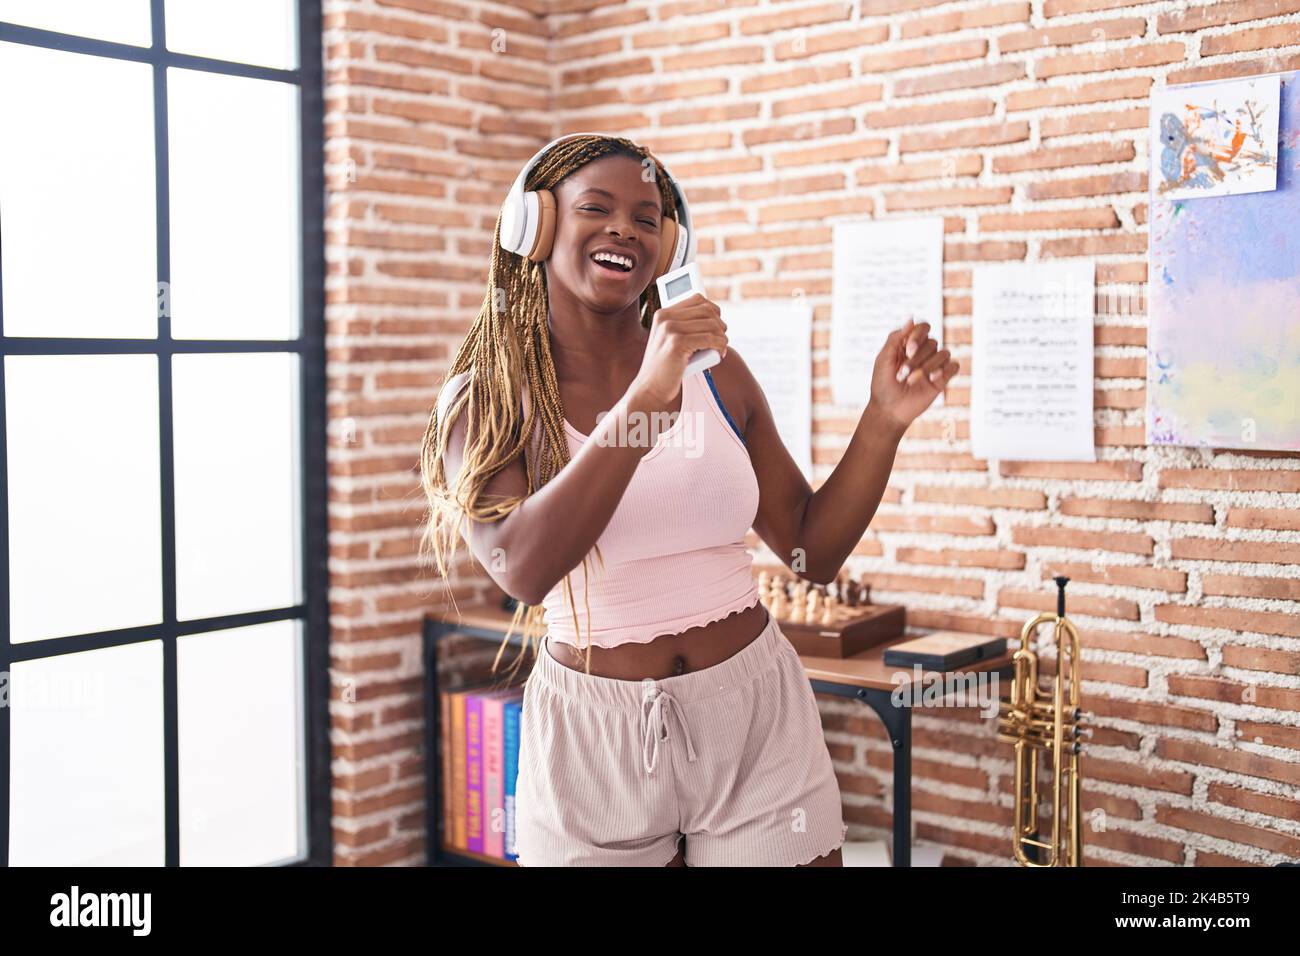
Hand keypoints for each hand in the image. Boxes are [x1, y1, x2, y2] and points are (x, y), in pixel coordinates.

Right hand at [629, 292, 728, 408]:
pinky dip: (720, 346)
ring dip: (722, 338)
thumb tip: (715, 317)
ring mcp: (670, 329)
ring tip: (719, 349)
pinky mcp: (677, 343)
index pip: (698, 299)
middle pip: (708, 310)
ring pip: (712, 325)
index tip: (717, 326)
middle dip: (720, 325)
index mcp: (663, 314)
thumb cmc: (666, 368)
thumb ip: (685, 326)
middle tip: (720, 340)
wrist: (650, 389)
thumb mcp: (671, 341)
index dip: (713, 311)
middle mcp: (665, 318)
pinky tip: (719, 354)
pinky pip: (710, 339)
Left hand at [868, 317, 958, 432]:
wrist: (889, 410)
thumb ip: (896, 338)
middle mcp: (923, 352)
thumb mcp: (884, 359)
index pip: (923, 327)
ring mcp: (934, 365)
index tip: (908, 350)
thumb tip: (911, 318)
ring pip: (943, 354)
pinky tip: (932, 380)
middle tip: (902, 375)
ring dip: (927, 367)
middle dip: (917, 359)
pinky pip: (954, 366)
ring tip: (911, 382)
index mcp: (909, 344)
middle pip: (932, 342)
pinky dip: (945, 371)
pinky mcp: (943, 378)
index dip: (918, 335)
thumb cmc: (883, 385)